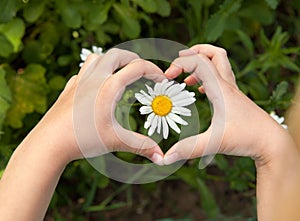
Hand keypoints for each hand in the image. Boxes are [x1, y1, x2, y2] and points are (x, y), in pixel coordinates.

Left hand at [32, 48, 164, 164]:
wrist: (48, 143)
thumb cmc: (81, 140)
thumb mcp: (115, 141)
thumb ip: (141, 146)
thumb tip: (161, 157)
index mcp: (108, 86)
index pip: (137, 67)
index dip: (154, 71)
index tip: (162, 79)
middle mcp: (94, 79)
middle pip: (117, 54)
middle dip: (133, 58)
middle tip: (143, 70)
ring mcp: (79, 82)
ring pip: (96, 58)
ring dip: (111, 60)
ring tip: (120, 72)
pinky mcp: (69, 90)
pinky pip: (83, 71)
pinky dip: (95, 72)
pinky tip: (96, 86)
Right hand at [163, 44, 291, 164]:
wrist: (272, 143)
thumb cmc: (248, 139)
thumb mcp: (214, 143)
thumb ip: (188, 149)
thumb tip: (166, 158)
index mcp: (221, 89)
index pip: (199, 62)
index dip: (179, 63)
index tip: (167, 77)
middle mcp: (227, 86)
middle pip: (215, 53)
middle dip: (195, 51)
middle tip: (180, 60)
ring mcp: (232, 91)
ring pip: (220, 64)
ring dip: (202, 63)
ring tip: (186, 77)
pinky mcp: (234, 99)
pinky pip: (221, 79)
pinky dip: (207, 78)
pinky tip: (200, 91)